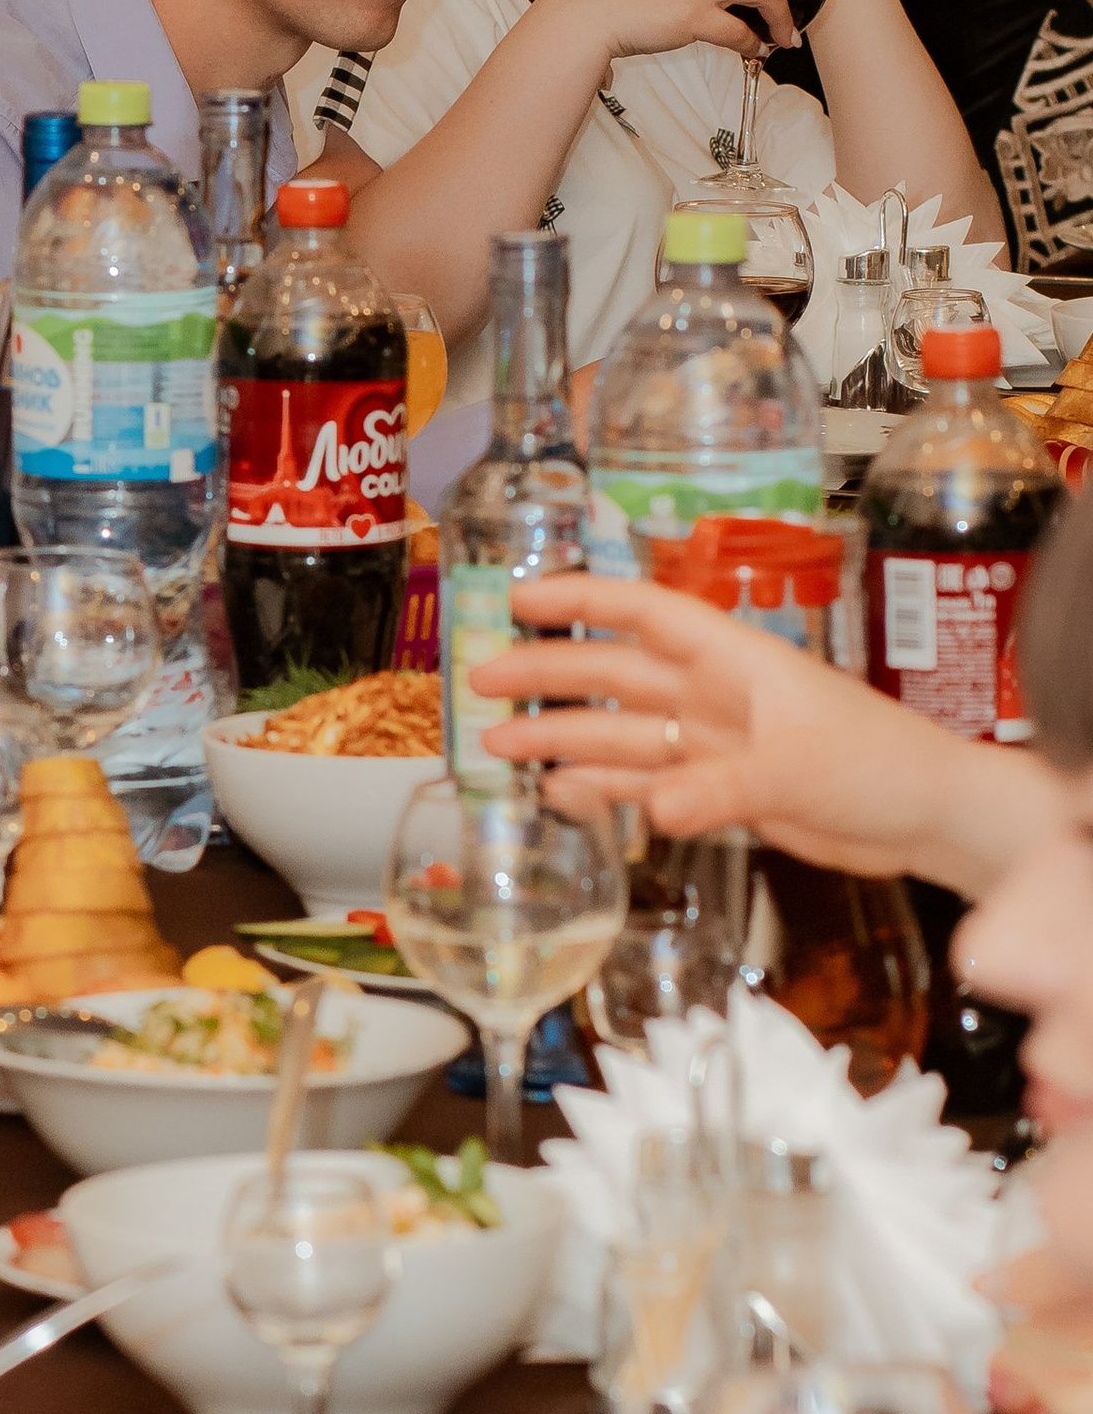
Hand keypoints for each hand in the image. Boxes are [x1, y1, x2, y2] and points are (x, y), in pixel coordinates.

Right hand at [471, 574, 1002, 875]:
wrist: (932, 818)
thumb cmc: (884, 765)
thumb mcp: (799, 770)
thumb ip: (724, 790)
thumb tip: (658, 807)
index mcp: (735, 659)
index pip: (644, 614)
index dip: (581, 600)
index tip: (520, 595)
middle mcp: (717, 695)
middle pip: (616, 675)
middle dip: (549, 675)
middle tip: (480, 682)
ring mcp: (717, 743)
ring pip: (623, 734)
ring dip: (565, 740)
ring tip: (500, 750)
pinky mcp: (724, 791)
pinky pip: (648, 785)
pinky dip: (606, 791)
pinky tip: (563, 797)